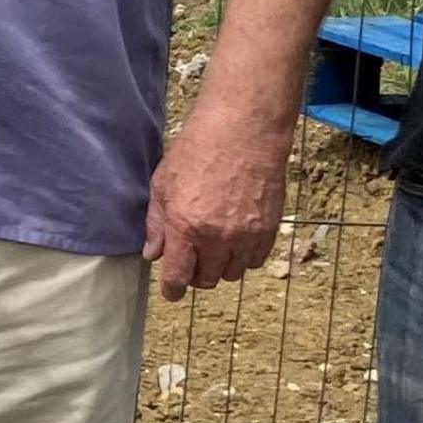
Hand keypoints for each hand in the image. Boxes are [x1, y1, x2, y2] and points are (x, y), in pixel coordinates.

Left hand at [146, 109, 287, 302]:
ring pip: (233, 273)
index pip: (178, 277)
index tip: (171, 292)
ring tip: (214, 246)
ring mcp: (247, 235)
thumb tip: (152, 254)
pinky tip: (235, 239)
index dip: (172, 290)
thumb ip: (156, 224)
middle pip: (207, 279)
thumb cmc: (199, 149)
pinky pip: (255, 260)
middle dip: (195, 275)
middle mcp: (218, 237)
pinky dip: (244, 257)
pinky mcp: (269, 229)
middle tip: (191, 259)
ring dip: (220, 266)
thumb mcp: (163, 183)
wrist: (244, 129)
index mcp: (186, 227)